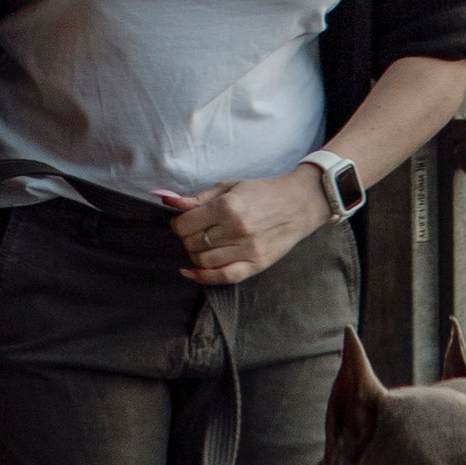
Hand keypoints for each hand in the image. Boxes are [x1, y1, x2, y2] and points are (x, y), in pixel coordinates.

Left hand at [162, 169, 334, 287]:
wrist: (299, 204)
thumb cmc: (263, 192)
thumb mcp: (229, 187)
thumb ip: (197, 197)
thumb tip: (166, 201)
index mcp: (228, 207)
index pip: (185, 224)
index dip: (177, 223)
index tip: (182, 220)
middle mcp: (237, 229)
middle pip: (192, 243)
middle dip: (186, 237)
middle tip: (194, 230)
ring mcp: (247, 250)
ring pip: (203, 261)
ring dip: (194, 254)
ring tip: (201, 244)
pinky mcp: (256, 264)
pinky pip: (223, 277)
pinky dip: (203, 277)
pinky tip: (192, 271)